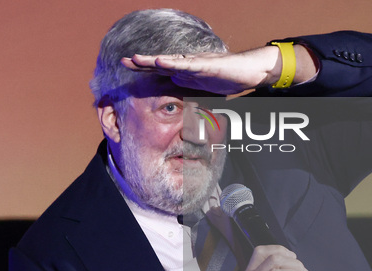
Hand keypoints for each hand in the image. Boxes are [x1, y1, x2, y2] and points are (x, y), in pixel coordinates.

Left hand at [121, 45, 316, 94]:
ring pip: (170, 61)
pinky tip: (160, 61)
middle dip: (141, 62)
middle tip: (123, 61)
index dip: (144, 70)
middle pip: (160, 63)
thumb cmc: (228, 79)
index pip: (161, 70)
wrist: (248, 71)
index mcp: (185, 72)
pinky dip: (173, 63)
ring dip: (152, 60)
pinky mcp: (205, 64)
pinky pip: (187, 64)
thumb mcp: (204, 91)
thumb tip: (181, 109)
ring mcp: (195, 64)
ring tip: (136, 59)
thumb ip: (191, 96)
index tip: (127, 71)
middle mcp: (187, 65)